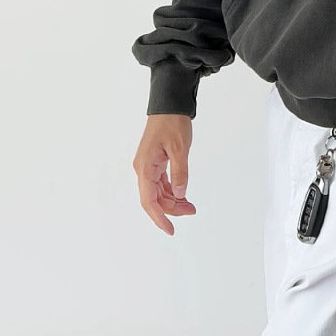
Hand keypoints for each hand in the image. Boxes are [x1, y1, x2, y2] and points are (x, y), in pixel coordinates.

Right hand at [133, 114, 196, 235]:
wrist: (169, 105)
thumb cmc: (172, 123)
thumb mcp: (180, 148)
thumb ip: (180, 172)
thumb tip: (180, 193)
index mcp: (145, 167)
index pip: (149, 200)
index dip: (159, 218)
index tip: (170, 230)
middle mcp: (143, 169)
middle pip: (154, 199)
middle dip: (171, 209)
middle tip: (191, 211)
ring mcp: (148, 166)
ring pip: (158, 192)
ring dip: (173, 201)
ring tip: (191, 206)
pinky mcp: (154, 163)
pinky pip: (161, 183)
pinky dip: (172, 191)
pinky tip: (183, 195)